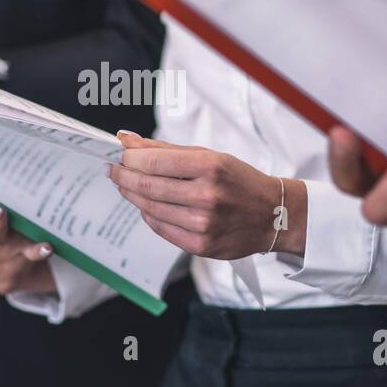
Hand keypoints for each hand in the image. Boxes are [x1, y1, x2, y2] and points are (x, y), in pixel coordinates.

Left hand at [109, 132, 305, 258]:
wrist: (273, 215)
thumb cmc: (239, 181)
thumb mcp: (209, 156)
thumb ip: (166, 150)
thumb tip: (127, 140)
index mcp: (210, 166)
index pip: (154, 161)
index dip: (128, 158)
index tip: (118, 155)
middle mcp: (207, 195)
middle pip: (147, 185)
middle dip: (122, 176)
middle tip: (113, 170)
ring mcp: (203, 224)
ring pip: (149, 208)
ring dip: (131, 194)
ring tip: (126, 185)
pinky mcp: (200, 245)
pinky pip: (160, 227)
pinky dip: (148, 213)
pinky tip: (146, 204)